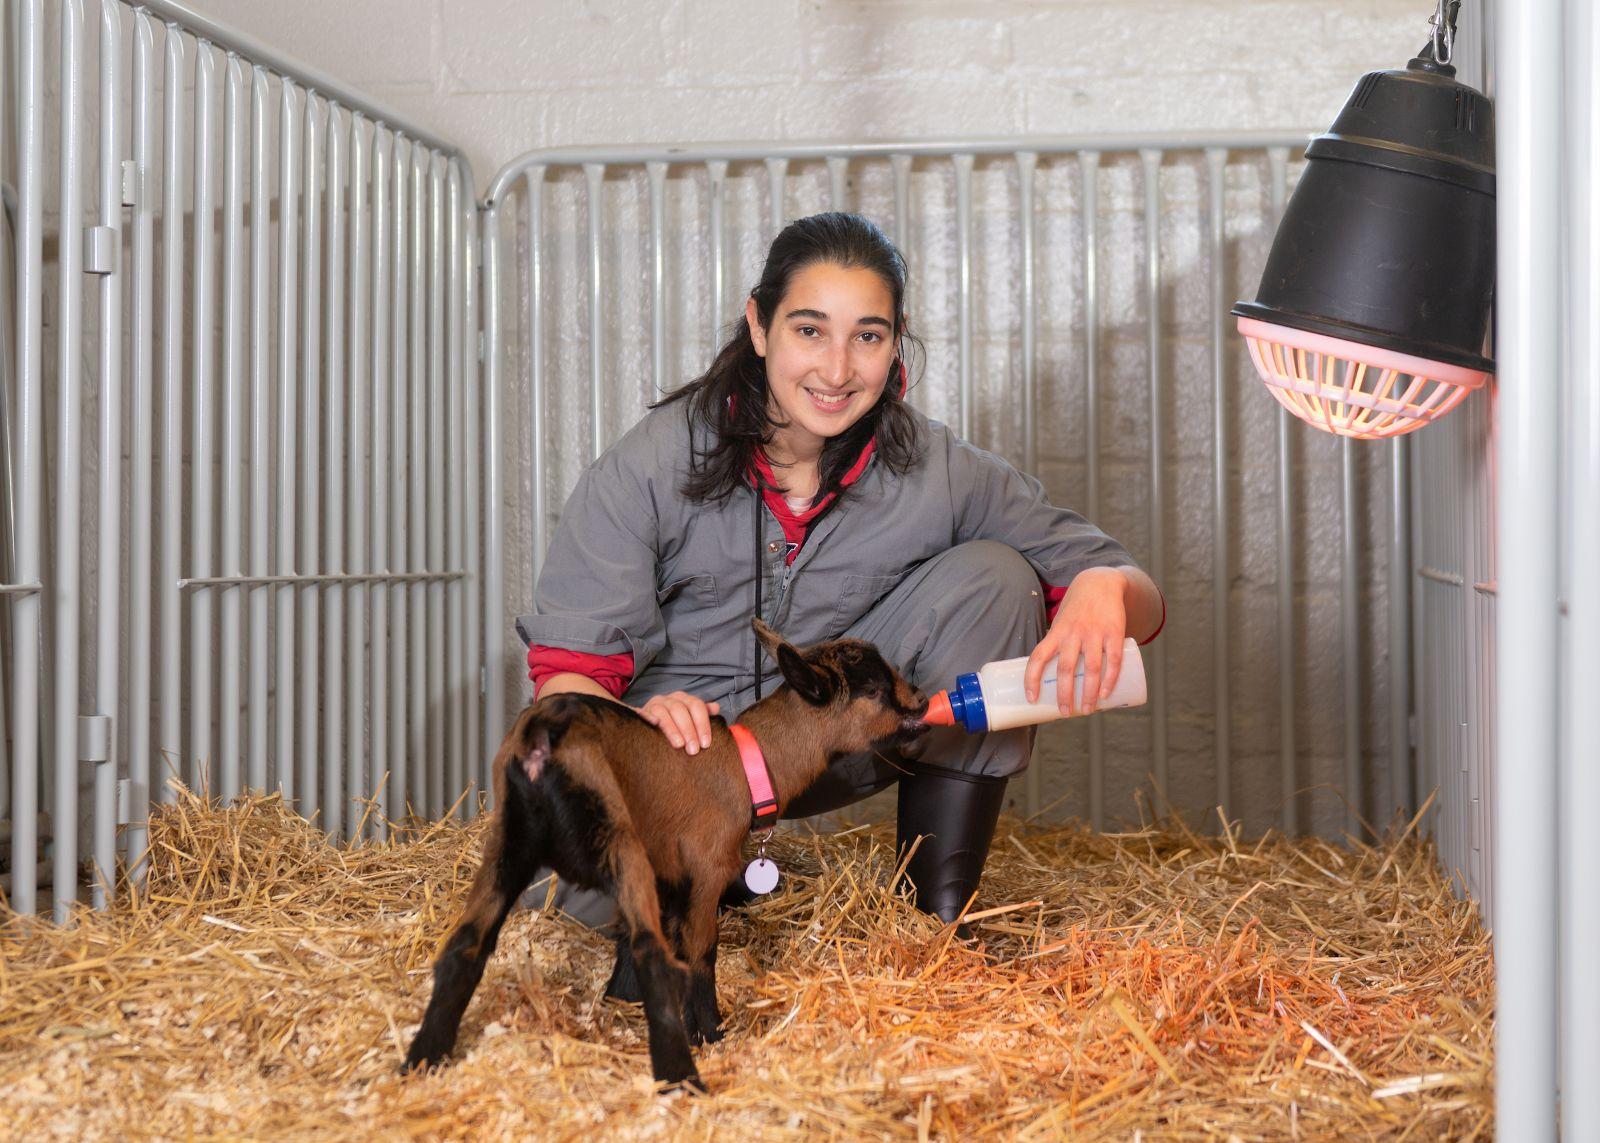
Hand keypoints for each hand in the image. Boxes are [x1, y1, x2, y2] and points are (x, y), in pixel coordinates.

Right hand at [636, 691, 720, 754]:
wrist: (649, 728)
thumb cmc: (676, 727)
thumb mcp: (690, 720)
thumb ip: (703, 714)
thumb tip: (716, 707)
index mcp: (683, 699)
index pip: (696, 706)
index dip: (703, 724)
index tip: (706, 744)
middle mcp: (669, 699)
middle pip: (680, 709)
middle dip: (689, 730)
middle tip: (693, 750)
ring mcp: (653, 705)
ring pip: (663, 712)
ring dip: (672, 729)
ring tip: (679, 746)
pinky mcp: (639, 713)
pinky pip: (643, 714)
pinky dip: (648, 718)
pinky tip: (654, 726)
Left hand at [1023, 567, 1128, 715]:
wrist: (1100, 583)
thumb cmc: (1077, 610)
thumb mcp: (1061, 624)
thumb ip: (1059, 648)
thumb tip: (1057, 682)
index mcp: (1056, 633)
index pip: (1038, 657)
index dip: (1032, 679)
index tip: (1031, 699)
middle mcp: (1073, 633)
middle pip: (1066, 668)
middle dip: (1064, 694)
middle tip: (1065, 712)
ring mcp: (1094, 633)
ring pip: (1091, 668)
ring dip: (1089, 693)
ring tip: (1087, 710)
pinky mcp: (1114, 632)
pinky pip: (1112, 659)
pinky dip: (1110, 679)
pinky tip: (1106, 694)